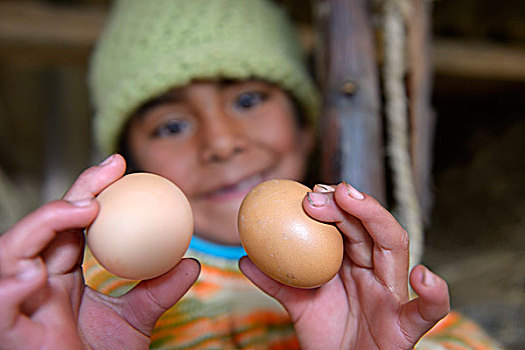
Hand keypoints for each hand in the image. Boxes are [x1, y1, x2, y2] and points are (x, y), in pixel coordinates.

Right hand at [0, 154, 199, 348]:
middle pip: (42, 226)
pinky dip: (9, 287)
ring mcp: (16, 304)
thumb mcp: (135, 319)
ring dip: (42, 225)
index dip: (88, 189)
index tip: (119, 165)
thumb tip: (193, 262)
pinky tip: (36, 275)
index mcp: (59, 276)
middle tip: (108, 175)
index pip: (69, 222)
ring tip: (84, 211)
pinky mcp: (7, 333)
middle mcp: (33, 283)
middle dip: (71, 194)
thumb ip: (159, 290)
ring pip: (8, 253)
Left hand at [240, 182, 448, 348]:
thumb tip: (243, 259)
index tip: (309, 192)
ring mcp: (393, 295)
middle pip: (370, 228)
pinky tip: (423, 277)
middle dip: (349, 204)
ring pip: (395, 249)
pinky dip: (434, 294)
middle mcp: (377, 272)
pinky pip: (428, 310)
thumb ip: (276, 282)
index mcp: (356, 263)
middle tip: (321, 193)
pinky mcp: (406, 326)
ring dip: (375, 219)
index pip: (350, 225)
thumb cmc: (327, 335)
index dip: (334, 205)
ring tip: (351, 200)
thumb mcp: (298, 305)